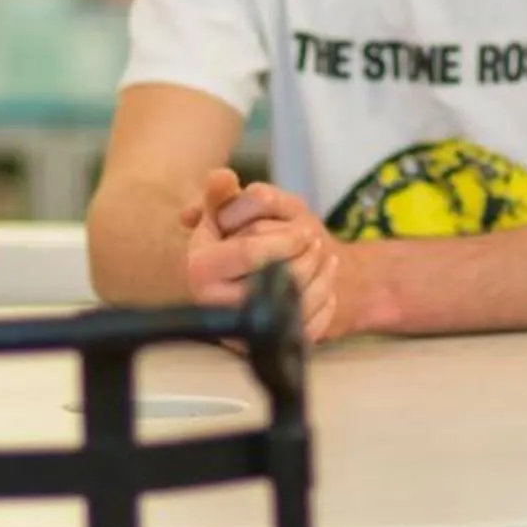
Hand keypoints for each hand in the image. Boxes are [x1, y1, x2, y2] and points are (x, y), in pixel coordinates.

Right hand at [182, 171, 345, 341]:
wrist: (239, 283)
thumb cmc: (229, 242)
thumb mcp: (220, 213)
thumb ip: (220, 193)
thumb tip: (224, 177)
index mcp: (200, 269)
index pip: (252, 253)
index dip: (286, 239)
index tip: (306, 231)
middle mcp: (214, 305)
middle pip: (277, 281)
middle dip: (307, 259)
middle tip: (319, 244)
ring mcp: (239, 333)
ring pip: (294, 307)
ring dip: (320, 279)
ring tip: (326, 261)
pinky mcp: (264, 349)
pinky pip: (304, 331)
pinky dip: (322, 306)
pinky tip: (326, 288)